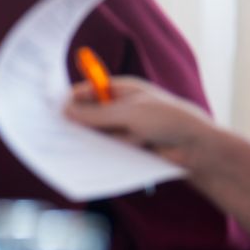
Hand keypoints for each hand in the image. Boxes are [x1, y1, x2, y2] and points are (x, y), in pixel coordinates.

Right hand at [63, 75, 217, 168]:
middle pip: (90, 114)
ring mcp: (125, 129)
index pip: (89, 91)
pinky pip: (109, 150)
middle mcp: (121, 108)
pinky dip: (104, 153)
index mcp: (122, 90)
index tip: (52, 111)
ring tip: (75, 148)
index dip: (72, 100)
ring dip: (93, 140)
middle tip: (56, 132)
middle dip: (78, 122)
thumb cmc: (167, 120)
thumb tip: (66, 111)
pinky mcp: (129, 149)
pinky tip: (94, 159)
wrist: (197, 149)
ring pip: (98, 134)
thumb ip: (97, 114)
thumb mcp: (129, 113)